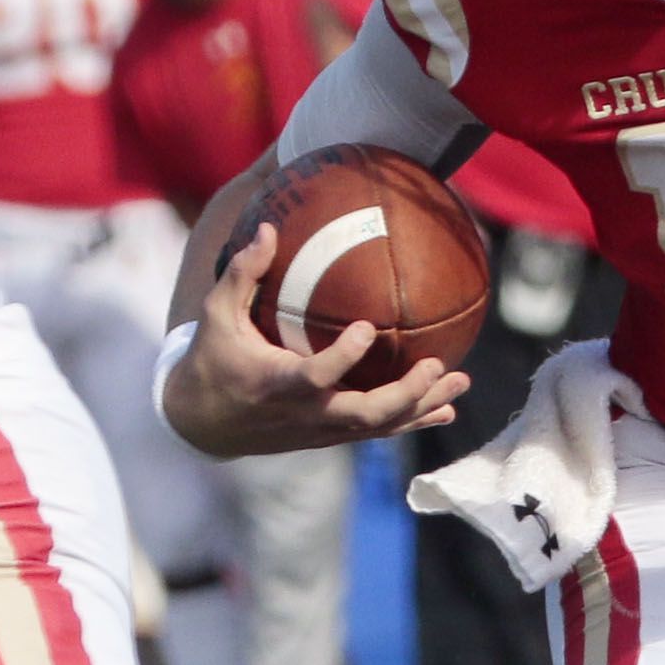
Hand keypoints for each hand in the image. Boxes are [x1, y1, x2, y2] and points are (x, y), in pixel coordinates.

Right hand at [162, 222, 462, 456]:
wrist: (203, 423)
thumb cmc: (213, 359)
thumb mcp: (217, 315)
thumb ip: (242, 273)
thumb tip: (270, 228)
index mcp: (277, 384)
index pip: (317, 376)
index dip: (344, 358)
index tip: (369, 328)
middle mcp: (305, 413)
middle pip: (365, 413)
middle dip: (406, 393)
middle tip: (437, 364)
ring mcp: (321, 430)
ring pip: (380, 426)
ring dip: (423, 406)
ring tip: (461, 380)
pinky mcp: (329, 436)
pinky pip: (378, 432)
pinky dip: (413, 420)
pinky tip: (446, 407)